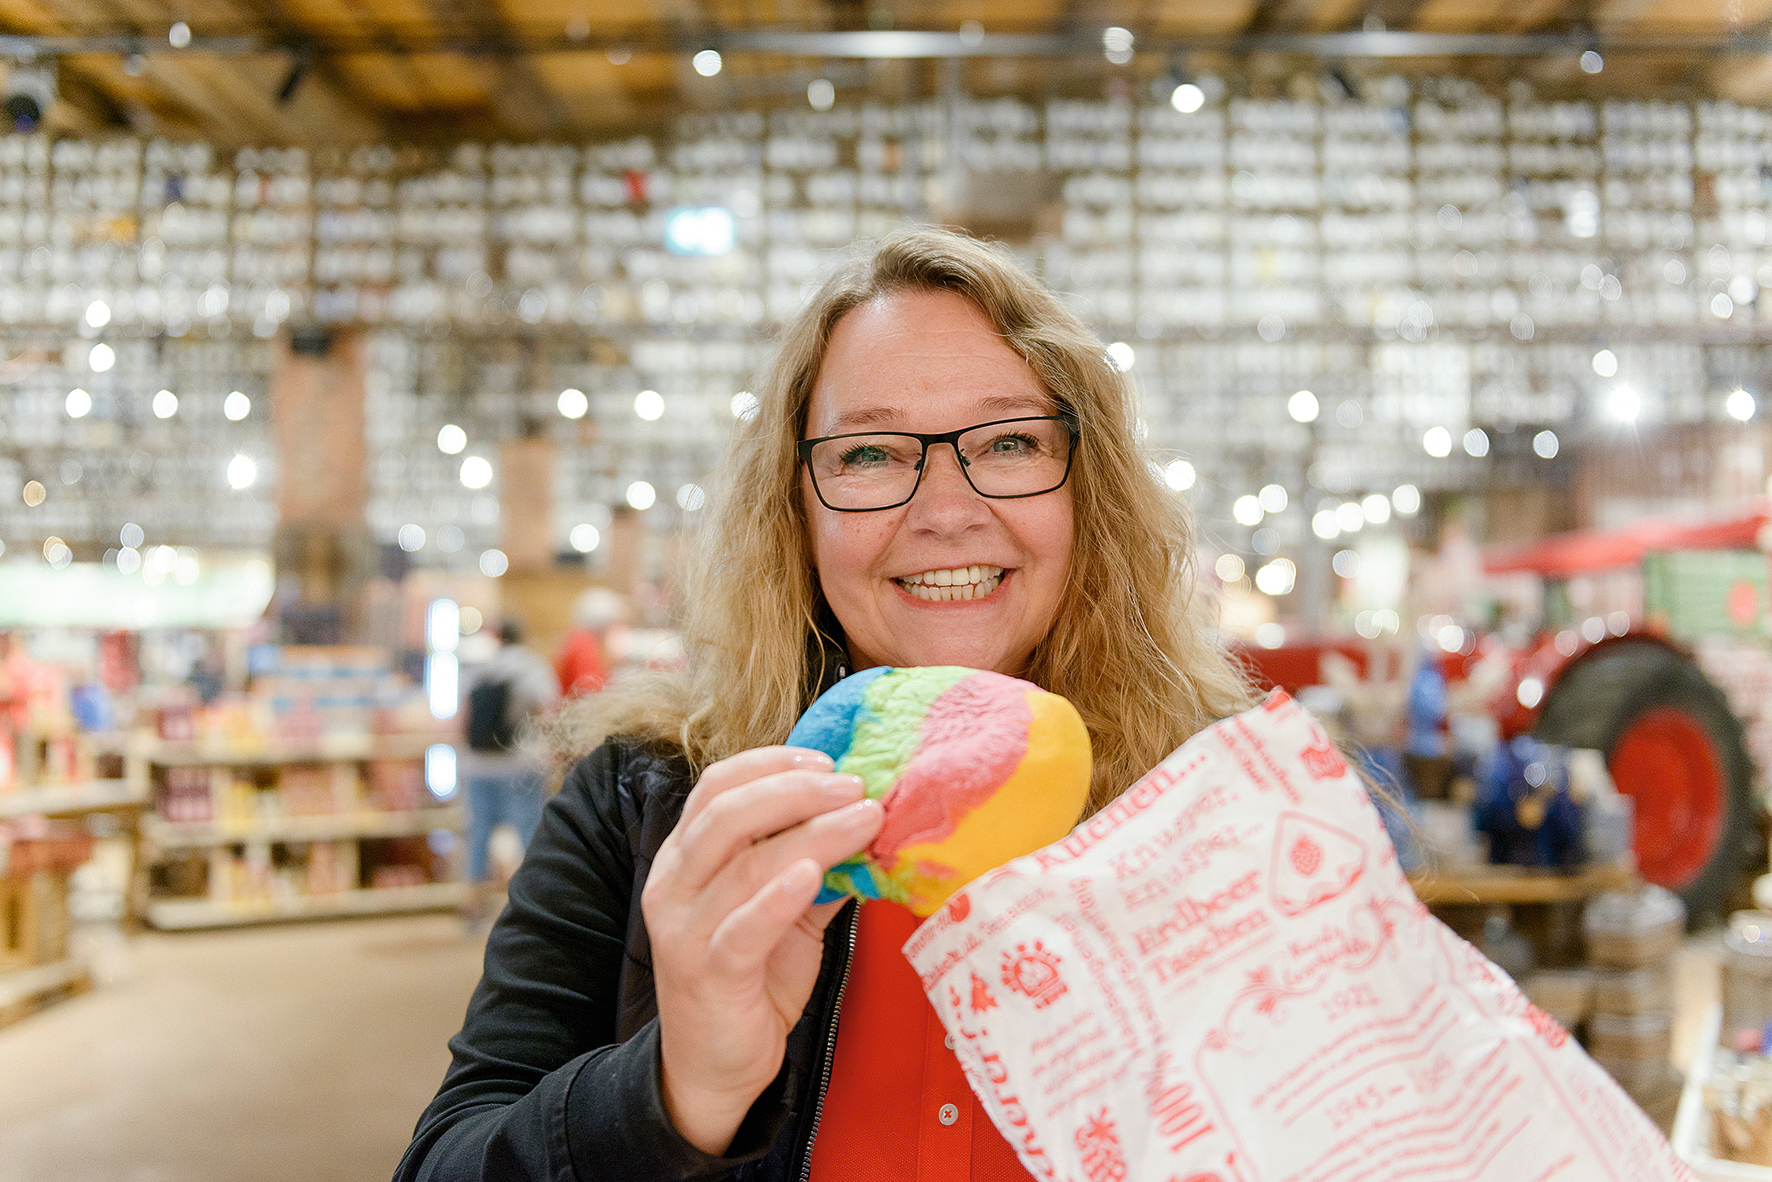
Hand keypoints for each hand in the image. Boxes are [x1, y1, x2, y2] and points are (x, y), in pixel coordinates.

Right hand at [641, 746, 882, 1155]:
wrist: (715, 1065)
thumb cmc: (750, 978)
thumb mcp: (785, 911)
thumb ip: (815, 864)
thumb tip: (867, 818)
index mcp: (685, 857)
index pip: (717, 786)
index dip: (770, 763)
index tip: (826, 759)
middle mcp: (674, 884)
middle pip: (728, 813)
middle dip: (796, 790)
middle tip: (854, 786)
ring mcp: (685, 929)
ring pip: (744, 863)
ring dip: (812, 833)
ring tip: (862, 818)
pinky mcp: (707, 974)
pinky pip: (742, 928)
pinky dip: (778, 897)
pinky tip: (815, 874)